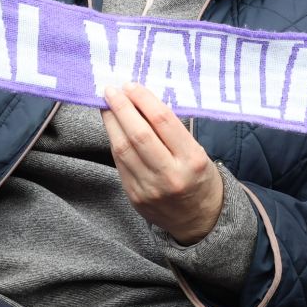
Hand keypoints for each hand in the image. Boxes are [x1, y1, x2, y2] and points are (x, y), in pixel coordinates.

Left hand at [101, 82, 225, 243]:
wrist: (199, 220)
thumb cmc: (200, 178)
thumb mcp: (198, 153)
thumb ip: (172, 132)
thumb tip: (142, 102)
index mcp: (192, 159)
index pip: (163, 122)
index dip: (143, 100)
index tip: (131, 85)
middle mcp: (171, 175)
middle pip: (139, 134)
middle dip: (122, 108)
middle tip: (111, 89)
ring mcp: (150, 188)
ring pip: (123, 149)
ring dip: (111, 123)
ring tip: (106, 105)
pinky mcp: (134, 196)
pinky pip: (120, 164)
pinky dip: (115, 142)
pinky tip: (113, 128)